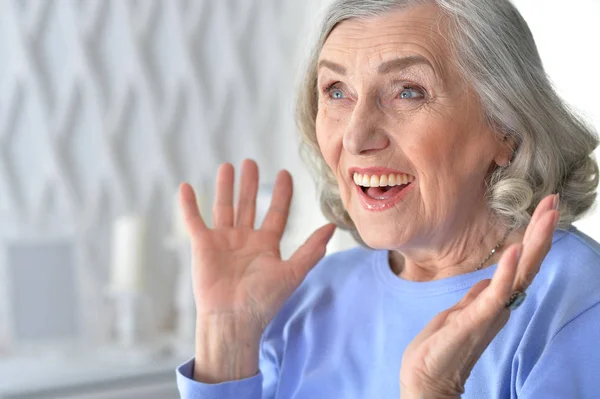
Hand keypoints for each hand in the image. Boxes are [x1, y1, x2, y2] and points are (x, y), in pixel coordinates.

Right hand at [179, 159, 335, 337]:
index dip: (281, 194)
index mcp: (266, 245)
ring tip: (228, 166)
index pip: (277, 213)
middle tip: (251, 162)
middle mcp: (245, 240)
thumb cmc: (263, 300)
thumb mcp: (292, 273)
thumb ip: (311, 250)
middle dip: (250, 184)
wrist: (233, 319)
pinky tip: (186, 187)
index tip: (284, 173)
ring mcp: (223, 241)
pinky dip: (189, 205)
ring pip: (224, 207)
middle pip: (249, 204)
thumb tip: (332, 227)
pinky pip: (194, 220)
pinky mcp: (203, 245)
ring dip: (225, 187)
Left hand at [399, 194, 559, 397]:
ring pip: (519, 274)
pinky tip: (513, 250)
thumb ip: (479, 296)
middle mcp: (500, 305)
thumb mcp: (461, 312)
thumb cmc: (441, 346)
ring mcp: (490, 311)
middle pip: (527, 263)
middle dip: (540, 232)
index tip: (543, 209)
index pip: (519, 263)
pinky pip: (495, 293)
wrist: (426, 377)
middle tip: (554, 202)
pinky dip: (505, 271)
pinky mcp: (476, 319)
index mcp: (495, 300)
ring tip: (546, 216)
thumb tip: (490, 280)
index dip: (532, 237)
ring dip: (533, 243)